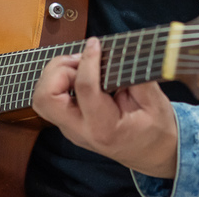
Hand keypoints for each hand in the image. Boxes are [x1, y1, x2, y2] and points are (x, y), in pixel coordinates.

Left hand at [31, 37, 177, 178]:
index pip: (84, 89)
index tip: (96, 44)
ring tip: (80, 64)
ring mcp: (71, 128)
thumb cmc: (155, 130)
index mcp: (104, 128)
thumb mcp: (156, 103)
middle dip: (58, 71)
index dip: (88, 61)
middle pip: (46, 99)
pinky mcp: (68, 122)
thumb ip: (138, 77)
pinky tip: (80, 73)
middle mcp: (80, 130)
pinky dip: (59, 79)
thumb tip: (122, 52)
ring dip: (55, 74)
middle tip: (81, 60)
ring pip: (41, 98)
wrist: (151, 154)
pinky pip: (50, 97)